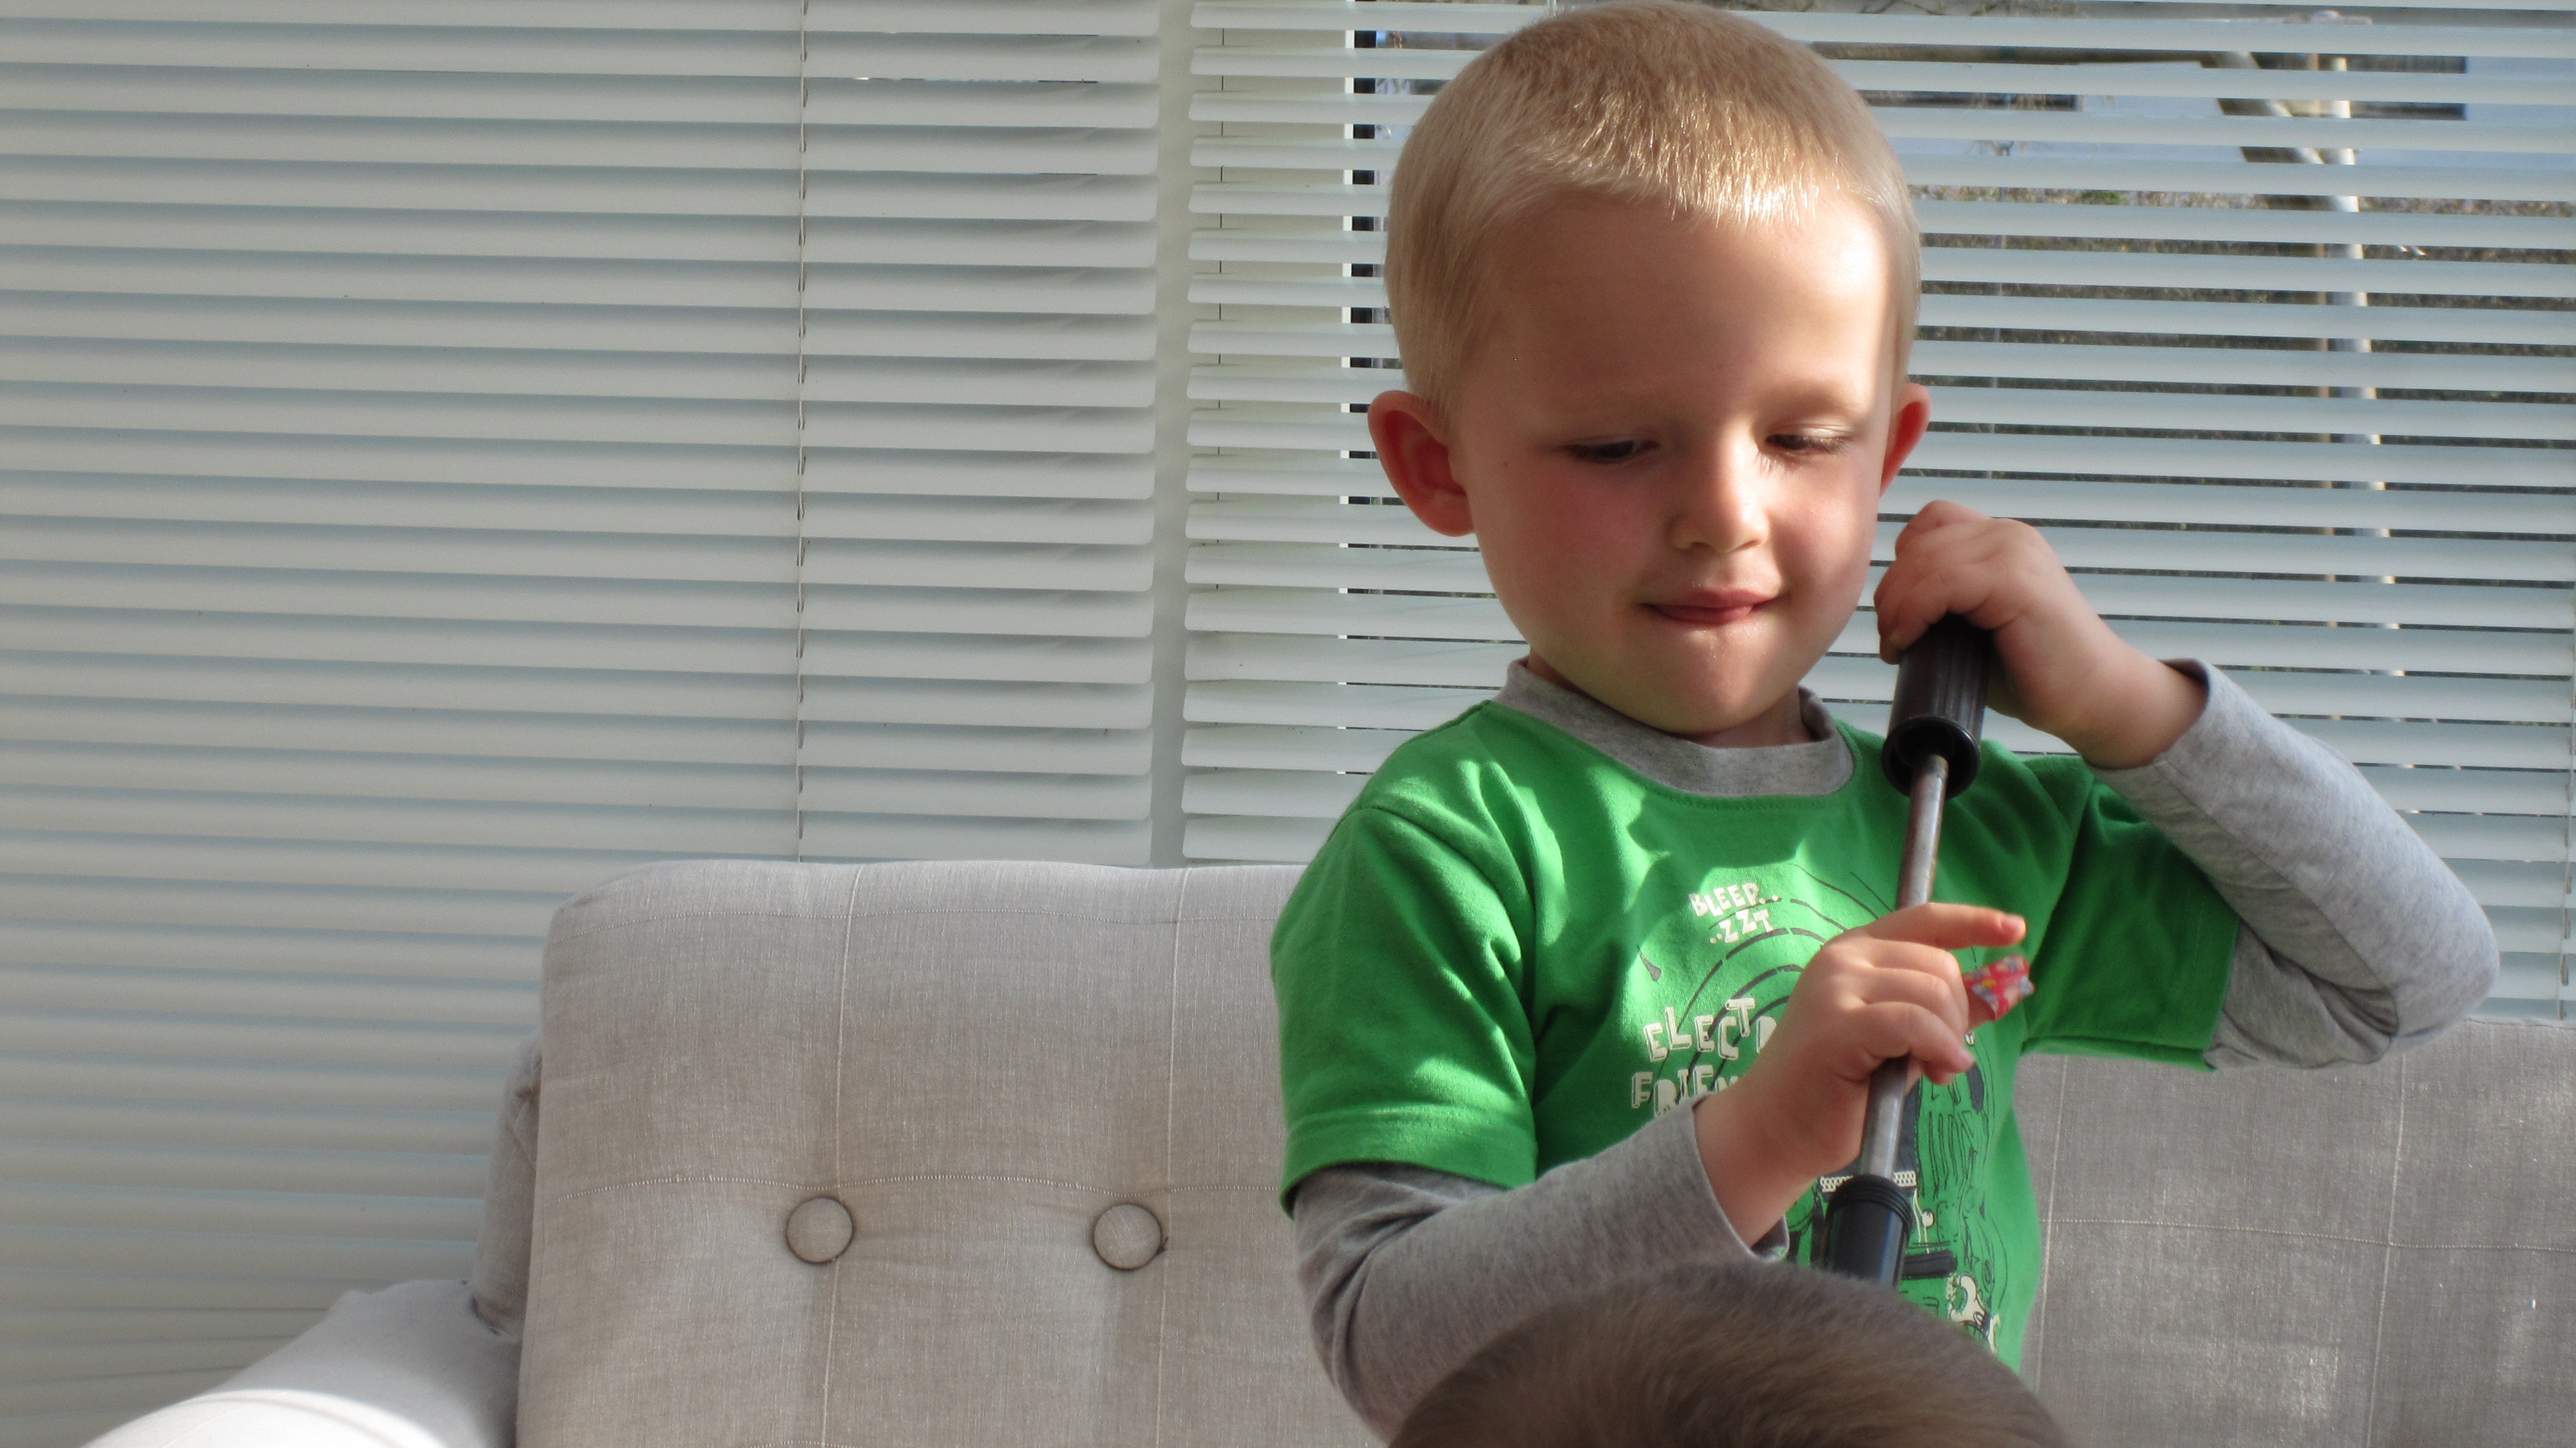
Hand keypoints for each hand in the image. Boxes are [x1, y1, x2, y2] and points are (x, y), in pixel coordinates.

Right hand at [1692, 903, 2026, 1242]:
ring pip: (1931, 994)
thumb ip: (1940, 1013)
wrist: (1775, 1127)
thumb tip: (2004, 990)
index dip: (1974, 922)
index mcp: (1854, 952)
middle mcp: (1843, 958)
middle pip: (1939, 965)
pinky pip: (1915, 1024)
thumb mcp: (1899, 1041)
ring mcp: (1836, 986)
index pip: (1924, 920)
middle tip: (1942, 1059)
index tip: (2016, 930)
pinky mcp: (1838, 1024)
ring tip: (1932, 1072)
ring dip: (1948, 1039)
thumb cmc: (1836, 1087)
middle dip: (1957, 1015)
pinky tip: (1938, 1074)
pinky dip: (1939, 1049)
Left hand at [1873, 500, 2203, 768]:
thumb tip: (1886, 604)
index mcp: (1999, 538)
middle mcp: (2008, 534)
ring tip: (1898, 646)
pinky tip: (1909, 641)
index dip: (1901, 568)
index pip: (1927, 525)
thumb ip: (1940, 597)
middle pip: (1917, 544)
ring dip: (1896, 606)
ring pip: (1923, 561)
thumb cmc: (2032, 670)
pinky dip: (1913, 612)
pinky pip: (1942, 583)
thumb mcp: (1975, 622)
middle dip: (1891, 593)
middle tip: (1891, 641)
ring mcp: (2014, 552)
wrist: (2093, 697)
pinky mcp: (2016, 581)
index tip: (1898, 618)